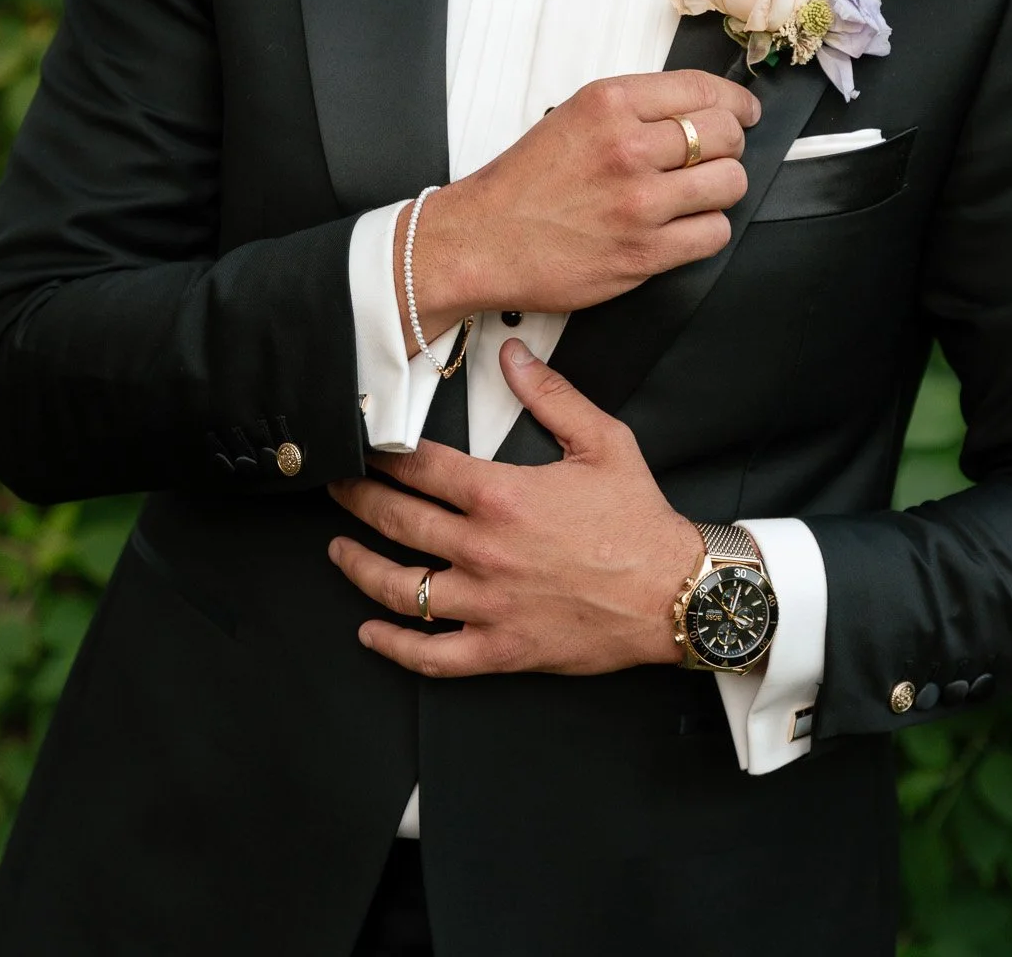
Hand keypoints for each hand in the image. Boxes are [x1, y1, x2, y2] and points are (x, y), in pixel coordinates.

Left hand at [327, 339, 703, 676]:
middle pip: (399, 521)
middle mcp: (485, 549)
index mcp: (503, 495)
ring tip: (338, 550)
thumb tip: (514, 356)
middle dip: (358, 500)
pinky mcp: (500, 649)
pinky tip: (371, 632)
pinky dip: (395, 647)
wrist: (673, 594)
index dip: (385, 455)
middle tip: (337, 487)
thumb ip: (550, 395)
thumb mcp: (602, 440)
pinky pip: (433, 656)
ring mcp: (487, 604)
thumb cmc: (638, 521)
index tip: (364, 448)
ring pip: (401, 588)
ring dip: (359, 567)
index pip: (422, 467)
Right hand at [396, 68, 759, 349]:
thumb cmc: (522, 183)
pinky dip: (707, 230)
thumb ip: (632, 108)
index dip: (735, 102)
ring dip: (722, 188)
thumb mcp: (572, 115)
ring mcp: (640, 202)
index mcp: (610, 104)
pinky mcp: (645, 252)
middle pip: (725, 135)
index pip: (703, 89)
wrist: (482, 240)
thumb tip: (695, 108)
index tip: (743, 112)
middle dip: (730, 144)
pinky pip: (714, 233)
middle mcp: (628, 147)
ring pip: (729, 183)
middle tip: (716, 155)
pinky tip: (685, 226)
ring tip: (698, 193)